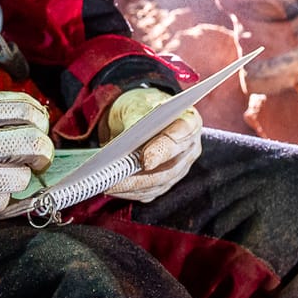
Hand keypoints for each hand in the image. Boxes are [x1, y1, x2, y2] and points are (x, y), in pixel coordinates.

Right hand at [0, 90, 54, 235]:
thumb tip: (36, 113)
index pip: (21, 108)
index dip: (39, 117)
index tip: (40, 124)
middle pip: (30, 141)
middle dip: (43, 149)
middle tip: (40, 154)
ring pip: (22, 176)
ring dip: (20, 175)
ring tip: (4, 173)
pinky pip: (4, 200)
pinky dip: (0, 195)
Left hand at [99, 87, 202, 203]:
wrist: (138, 116)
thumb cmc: (141, 106)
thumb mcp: (137, 104)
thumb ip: (135, 122)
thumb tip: (122, 146)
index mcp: (189, 121)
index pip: (181, 136)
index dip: (163, 149)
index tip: (145, 160)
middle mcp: (189, 148)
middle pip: (170, 167)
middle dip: (142, 176)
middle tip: (117, 177)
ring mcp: (179, 168)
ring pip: (158, 184)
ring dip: (132, 187)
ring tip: (108, 184)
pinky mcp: (165, 182)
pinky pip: (149, 192)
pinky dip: (129, 192)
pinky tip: (111, 187)